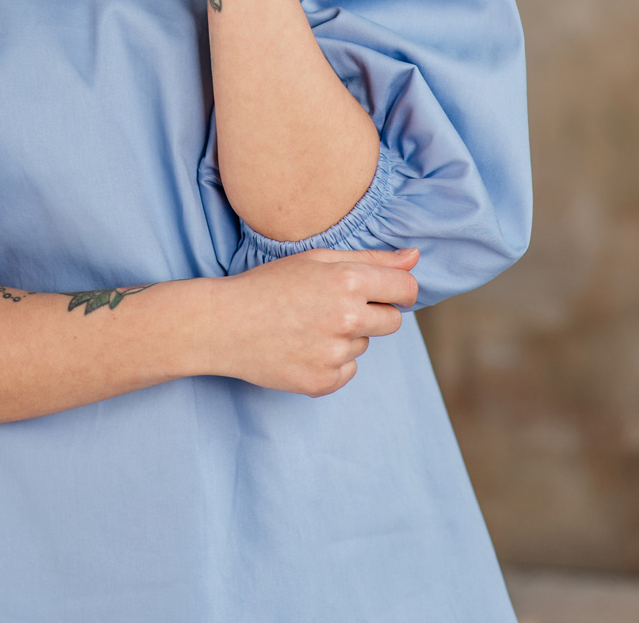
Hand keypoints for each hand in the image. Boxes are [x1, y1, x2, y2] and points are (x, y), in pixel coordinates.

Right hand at [206, 246, 419, 396]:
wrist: (223, 325)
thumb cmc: (269, 284)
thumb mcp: (316, 259)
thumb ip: (371, 259)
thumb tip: (416, 257)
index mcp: (347, 281)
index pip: (406, 290)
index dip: (400, 290)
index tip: (388, 293)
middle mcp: (346, 319)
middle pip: (392, 322)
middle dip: (373, 313)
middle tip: (334, 306)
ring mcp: (334, 354)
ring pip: (365, 345)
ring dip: (347, 336)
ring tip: (308, 325)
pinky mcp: (323, 382)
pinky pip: (347, 369)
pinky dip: (332, 361)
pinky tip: (303, 347)